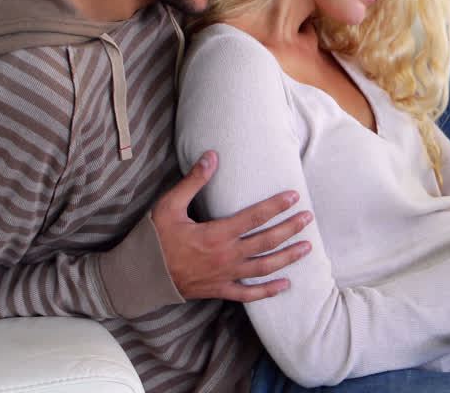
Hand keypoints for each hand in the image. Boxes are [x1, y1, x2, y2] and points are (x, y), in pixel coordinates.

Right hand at [153, 150, 313, 302]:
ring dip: (287, 257)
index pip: (254, 218)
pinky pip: (248, 294)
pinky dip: (268, 291)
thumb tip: (211, 156)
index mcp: (216, 234)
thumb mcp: (170, 205)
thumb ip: (193, 181)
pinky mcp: (220, 289)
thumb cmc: (155, 239)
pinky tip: (285, 285)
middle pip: (266, 242)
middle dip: (290, 229)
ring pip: (264, 267)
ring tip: (307, 247)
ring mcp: (225, 275)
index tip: (293, 197)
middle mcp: (226, 256)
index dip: (276, 206)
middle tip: (308, 218)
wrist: (141, 275)